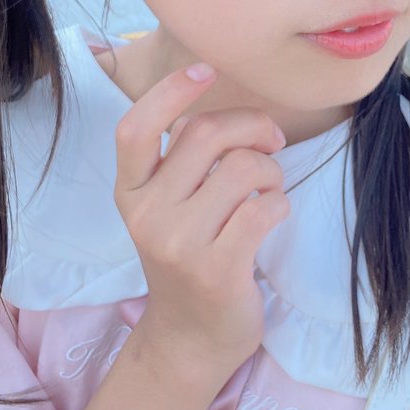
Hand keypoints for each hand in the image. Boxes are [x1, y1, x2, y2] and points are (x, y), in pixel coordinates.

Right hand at [113, 63, 289, 386]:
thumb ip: (180, 161)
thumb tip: (212, 106)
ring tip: (269, 191)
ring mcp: (178, 243)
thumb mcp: (166, 208)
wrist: (190, 339)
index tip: (205, 70)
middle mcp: (146, 214)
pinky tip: (272, 216)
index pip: (136, 128)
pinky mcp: (216, 269)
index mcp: (129, 192)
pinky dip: (280, 204)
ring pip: (244, 168)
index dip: (170, 92)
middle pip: (207, 135)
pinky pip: (265, 207)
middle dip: (253, 127)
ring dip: (272, 172)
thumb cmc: (189, 258)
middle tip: (272, 142)